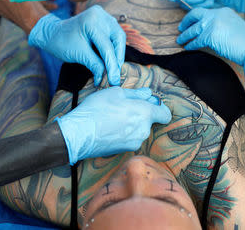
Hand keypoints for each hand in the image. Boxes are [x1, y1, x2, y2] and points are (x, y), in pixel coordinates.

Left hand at [28, 5, 125, 85]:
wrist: (53, 34)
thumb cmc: (62, 42)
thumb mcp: (79, 54)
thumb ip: (95, 65)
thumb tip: (106, 78)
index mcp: (91, 21)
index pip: (107, 46)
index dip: (111, 65)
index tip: (114, 80)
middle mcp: (100, 15)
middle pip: (118, 38)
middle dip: (118, 58)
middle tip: (116, 75)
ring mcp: (103, 16)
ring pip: (119, 37)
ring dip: (118, 54)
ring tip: (114, 69)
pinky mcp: (105, 21)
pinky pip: (115, 36)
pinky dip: (114, 48)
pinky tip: (112, 60)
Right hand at [57, 87, 171, 164]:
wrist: (79, 134)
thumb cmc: (96, 109)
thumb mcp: (116, 93)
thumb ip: (136, 93)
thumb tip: (148, 94)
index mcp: (145, 113)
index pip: (165, 114)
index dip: (159, 108)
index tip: (149, 104)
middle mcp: (144, 130)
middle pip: (149, 121)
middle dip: (140, 114)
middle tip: (122, 108)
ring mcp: (135, 142)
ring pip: (139, 130)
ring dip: (131, 124)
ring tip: (113, 118)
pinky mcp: (126, 150)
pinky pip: (130, 138)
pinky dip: (124, 134)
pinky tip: (110, 129)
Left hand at [177, 8, 244, 75]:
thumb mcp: (233, 25)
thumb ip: (220, 25)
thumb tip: (207, 32)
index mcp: (223, 10)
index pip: (205, 11)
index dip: (196, 17)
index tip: (191, 22)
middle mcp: (216, 14)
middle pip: (195, 14)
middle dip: (186, 21)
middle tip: (180, 28)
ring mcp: (212, 24)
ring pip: (193, 29)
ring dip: (185, 36)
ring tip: (180, 40)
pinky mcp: (210, 35)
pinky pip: (196, 40)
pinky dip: (191, 45)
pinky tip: (188, 47)